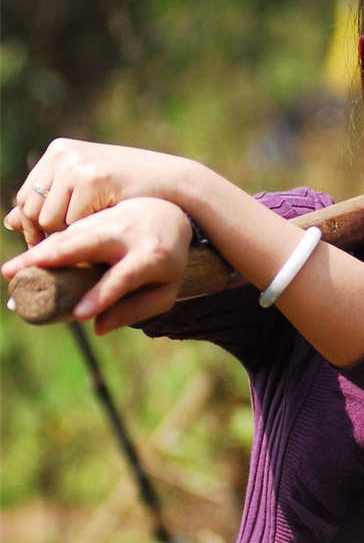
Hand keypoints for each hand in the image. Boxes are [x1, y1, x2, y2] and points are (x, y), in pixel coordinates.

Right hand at [2, 198, 191, 334]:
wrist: (170, 215)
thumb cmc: (166, 262)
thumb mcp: (164, 290)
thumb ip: (136, 309)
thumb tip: (97, 328)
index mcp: (152, 256)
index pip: (123, 277)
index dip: (102, 296)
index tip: (78, 316)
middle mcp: (128, 235)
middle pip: (88, 244)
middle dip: (53, 259)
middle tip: (20, 276)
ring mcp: (109, 221)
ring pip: (71, 235)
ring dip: (39, 251)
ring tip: (11, 270)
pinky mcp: (94, 216)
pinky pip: (66, 230)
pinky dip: (44, 244)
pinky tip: (24, 259)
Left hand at [5, 138, 188, 247]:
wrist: (172, 181)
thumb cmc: (130, 189)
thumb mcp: (87, 191)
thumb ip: (52, 201)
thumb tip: (10, 221)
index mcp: (59, 152)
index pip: (26, 198)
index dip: (35, 226)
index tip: (52, 244)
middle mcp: (63, 154)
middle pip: (32, 209)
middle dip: (46, 234)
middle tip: (68, 249)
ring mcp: (76, 164)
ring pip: (49, 218)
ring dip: (66, 235)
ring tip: (88, 237)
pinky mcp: (91, 178)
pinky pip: (71, 221)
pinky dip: (84, 232)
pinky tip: (103, 228)